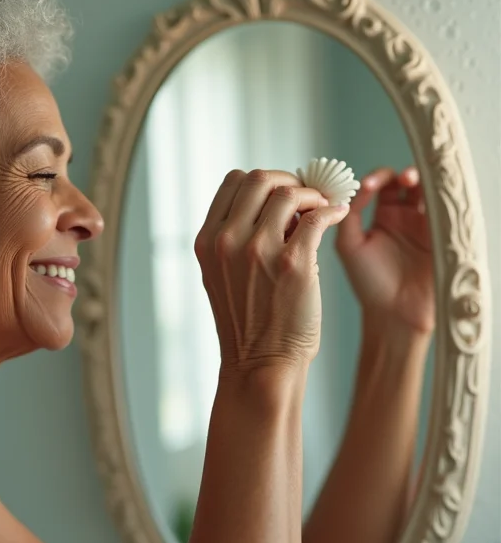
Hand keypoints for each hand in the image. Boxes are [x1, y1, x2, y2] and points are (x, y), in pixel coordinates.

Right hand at [195, 169, 348, 376]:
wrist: (260, 364)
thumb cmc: (247, 321)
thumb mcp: (222, 273)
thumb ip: (236, 236)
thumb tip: (278, 200)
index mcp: (207, 240)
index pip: (233, 181)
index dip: (262, 181)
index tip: (280, 194)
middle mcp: (227, 241)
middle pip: (260, 178)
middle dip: (288, 180)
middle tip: (306, 195)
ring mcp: (259, 250)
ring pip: (290, 192)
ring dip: (312, 195)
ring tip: (322, 208)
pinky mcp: (294, 263)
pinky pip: (318, 217)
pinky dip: (332, 210)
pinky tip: (337, 216)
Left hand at [336, 166, 433, 335]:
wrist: (395, 311)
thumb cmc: (368, 282)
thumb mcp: (348, 246)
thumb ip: (349, 216)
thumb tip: (356, 189)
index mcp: (379, 217)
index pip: (377, 185)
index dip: (373, 179)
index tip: (366, 185)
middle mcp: (402, 216)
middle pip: (404, 182)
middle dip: (399, 175)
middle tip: (396, 180)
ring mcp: (423, 224)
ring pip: (426, 190)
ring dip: (420, 180)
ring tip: (411, 181)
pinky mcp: (440, 232)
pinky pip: (442, 207)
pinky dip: (436, 195)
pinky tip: (427, 193)